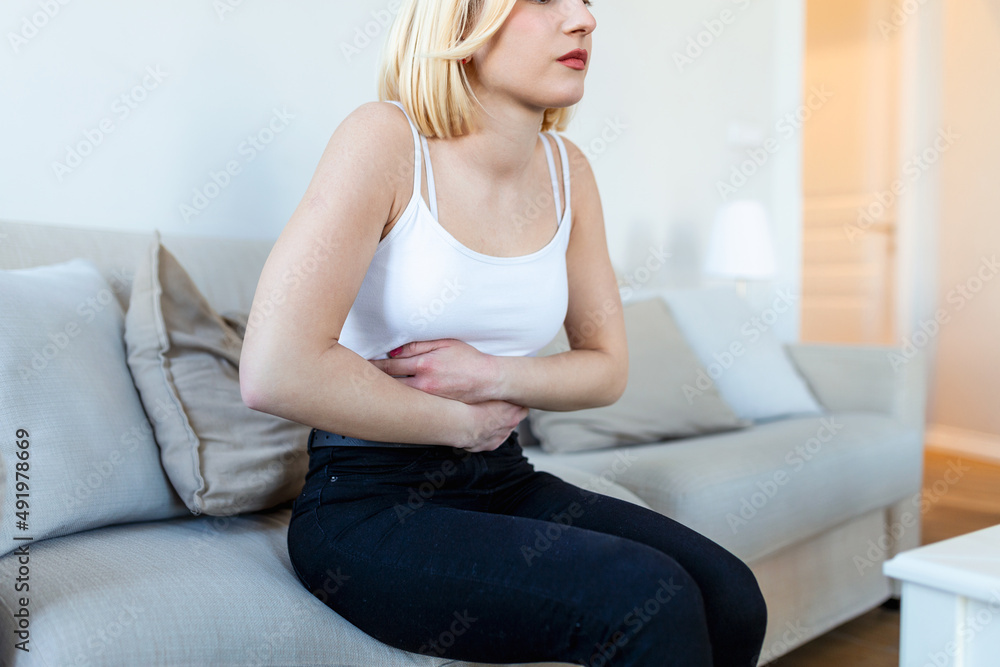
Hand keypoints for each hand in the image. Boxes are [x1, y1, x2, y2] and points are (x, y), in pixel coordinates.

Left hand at [367, 338, 499, 403]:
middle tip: (353, 379)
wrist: (489, 380)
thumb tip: (396, 349)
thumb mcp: (446, 343)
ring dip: (382, 393)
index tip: (360, 363)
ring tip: (366, 392)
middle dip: (371, 380)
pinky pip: (411, 405)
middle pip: (389, 382)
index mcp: (424, 364)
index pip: (390, 364)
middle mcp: (423, 383)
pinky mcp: (433, 407)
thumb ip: (420, 345)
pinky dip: (398, 403)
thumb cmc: (469, 359)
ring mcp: (428, 397)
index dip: (373, 364)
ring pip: (397, 396)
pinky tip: (389, 403)